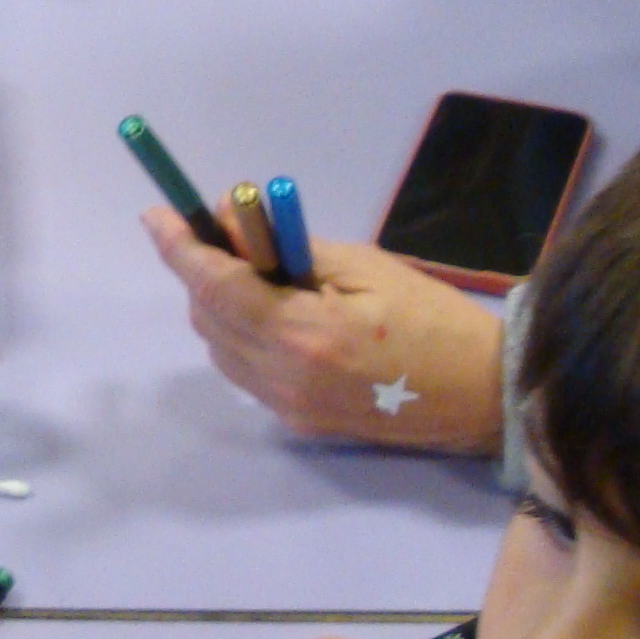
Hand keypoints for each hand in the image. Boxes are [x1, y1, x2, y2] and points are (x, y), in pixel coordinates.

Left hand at [139, 206, 505, 450]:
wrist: (483, 396)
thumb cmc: (433, 319)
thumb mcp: (363, 265)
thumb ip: (290, 245)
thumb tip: (228, 221)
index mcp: (303, 335)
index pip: (215, 286)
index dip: (179, 248)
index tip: (156, 215)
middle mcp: (282, 378)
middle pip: (207, 317)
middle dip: (204, 272)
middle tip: (225, 236)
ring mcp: (288, 408)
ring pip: (219, 348)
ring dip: (221, 305)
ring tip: (257, 274)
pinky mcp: (298, 424)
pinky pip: (245, 372)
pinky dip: (242, 336)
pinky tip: (276, 314)